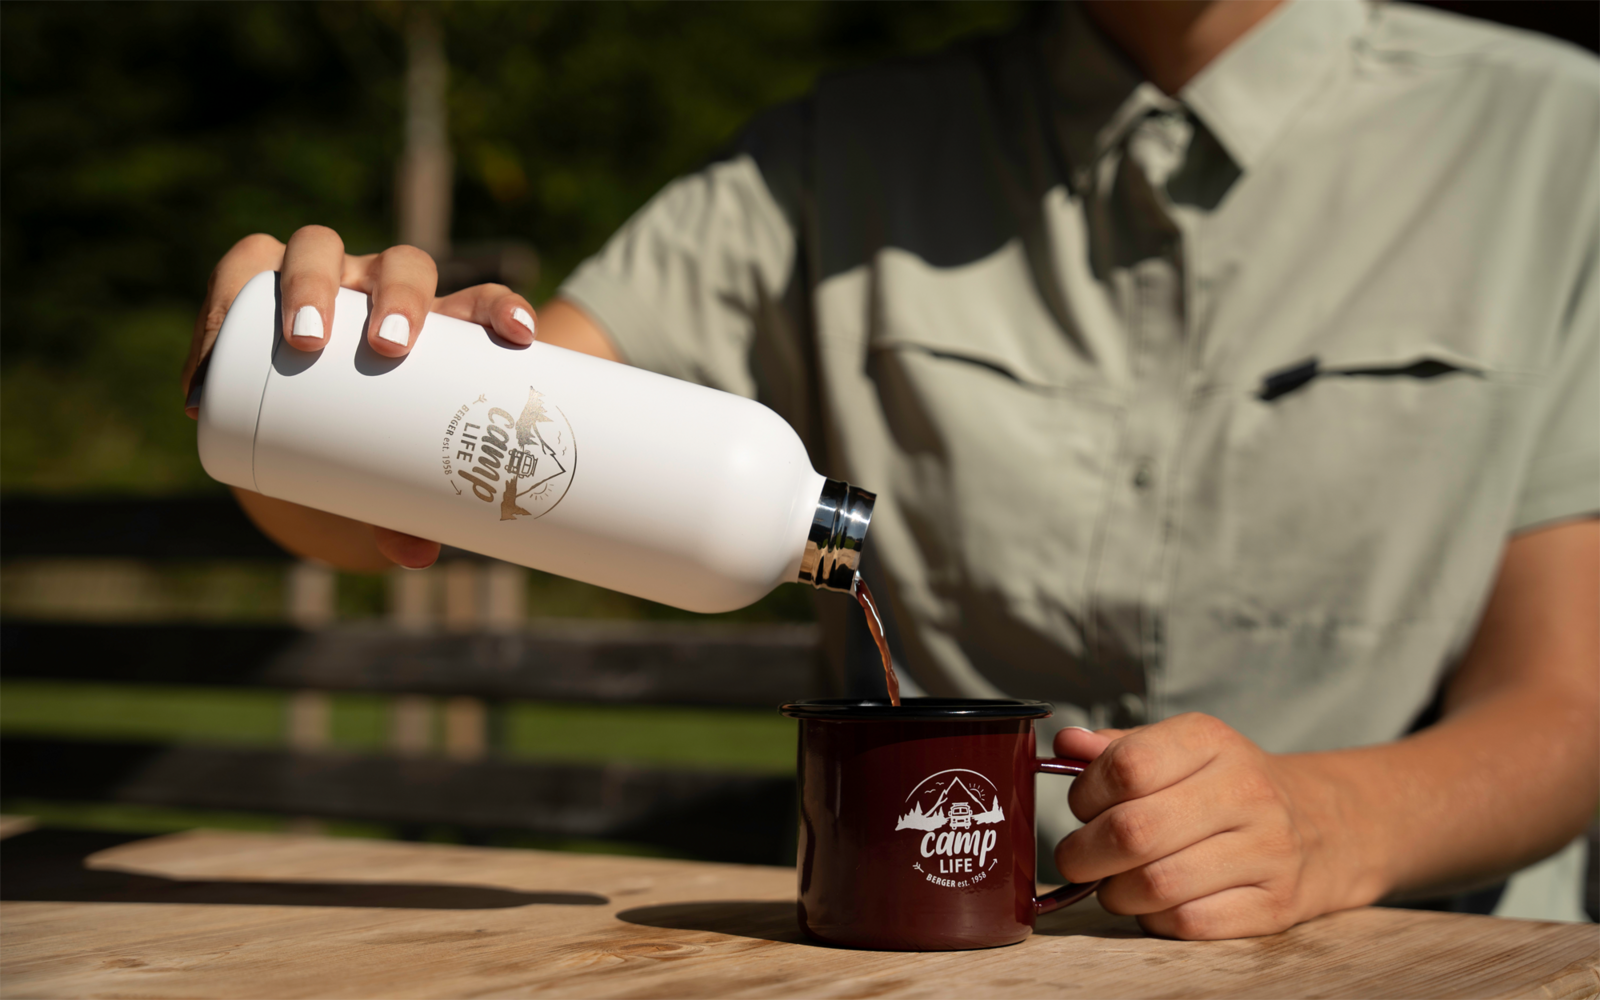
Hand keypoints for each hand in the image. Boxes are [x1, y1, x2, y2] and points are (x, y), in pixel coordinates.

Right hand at [182, 226, 538, 568]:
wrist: (305, 423)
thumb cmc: (369, 444)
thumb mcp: (391, 474)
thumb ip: (407, 513)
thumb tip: (417, 556)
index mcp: (439, 325)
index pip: (483, 302)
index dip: (504, 309)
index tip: (519, 336)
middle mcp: (384, 288)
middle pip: (403, 263)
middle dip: (398, 296)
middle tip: (386, 347)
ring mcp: (324, 278)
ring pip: (317, 248)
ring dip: (310, 284)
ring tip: (301, 340)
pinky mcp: (261, 282)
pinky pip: (242, 269)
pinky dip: (221, 309)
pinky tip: (208, 363)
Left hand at [1054, 713, 1363, 939]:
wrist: (1330, 823)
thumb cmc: (1230, 785)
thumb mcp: (1181, 749)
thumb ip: (1119, 748)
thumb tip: (1065, 743)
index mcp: (1212, 741)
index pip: (1125, 767)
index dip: (1084, 794)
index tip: (1083, 808)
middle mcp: (1246, 791)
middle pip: (1133, 831)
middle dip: (1084, 853)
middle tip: (1077, 858)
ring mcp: (1268, 851)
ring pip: (1156, 885)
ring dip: (1115, 892)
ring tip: (1114, 883)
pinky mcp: (1276, 904)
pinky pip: (1189, 923)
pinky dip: (1154, 919)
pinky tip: (1154, 904)